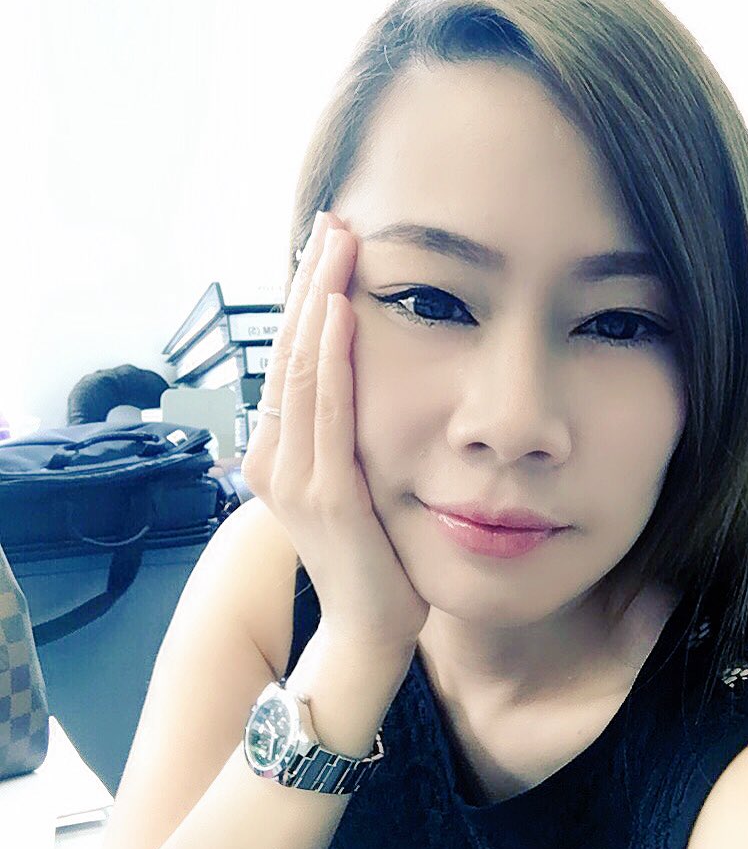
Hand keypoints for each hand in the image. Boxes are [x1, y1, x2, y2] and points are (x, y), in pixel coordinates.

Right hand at [240, 210, 431, 654]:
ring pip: (302, 370)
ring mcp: (295, 476)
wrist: (369, 626)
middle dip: (311, 282)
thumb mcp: (349, 481)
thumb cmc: (371, 553)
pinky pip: (327, 412)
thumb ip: (342, 434)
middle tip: (334, 222)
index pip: (290, 358)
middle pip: (289, 351)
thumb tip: (358, 378)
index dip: (306, 298)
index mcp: (278, 451)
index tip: (329, 246)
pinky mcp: (326, 495)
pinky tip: (344, 310)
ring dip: (321, 301)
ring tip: (338, 245)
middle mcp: (274, 457)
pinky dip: (333, 357)